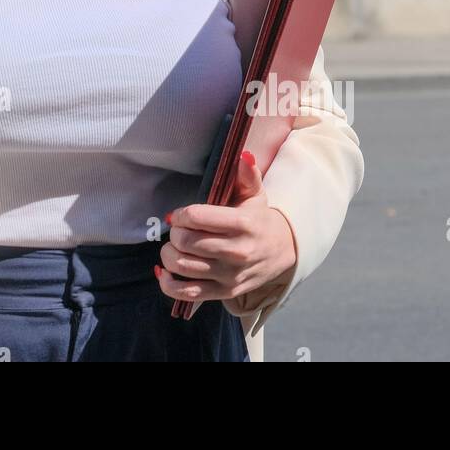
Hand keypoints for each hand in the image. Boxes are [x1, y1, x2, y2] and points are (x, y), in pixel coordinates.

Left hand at [155, 150, 297, 315]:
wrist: (284, 252)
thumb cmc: (260, 220)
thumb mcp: (256, 194)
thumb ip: (247, 174)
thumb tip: (242, 155)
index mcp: (242, 223)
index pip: (197, 217)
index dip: (181, 214)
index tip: (180, 214)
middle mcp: (236, 251)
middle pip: (186, 242)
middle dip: (174, 233)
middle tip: (178, 230)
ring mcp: (229, 275)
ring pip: (183, 266)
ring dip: (169, 255)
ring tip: (174, 246)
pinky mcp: (224, 292)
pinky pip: (187, 293)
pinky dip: (168, 283)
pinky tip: (165, 271)